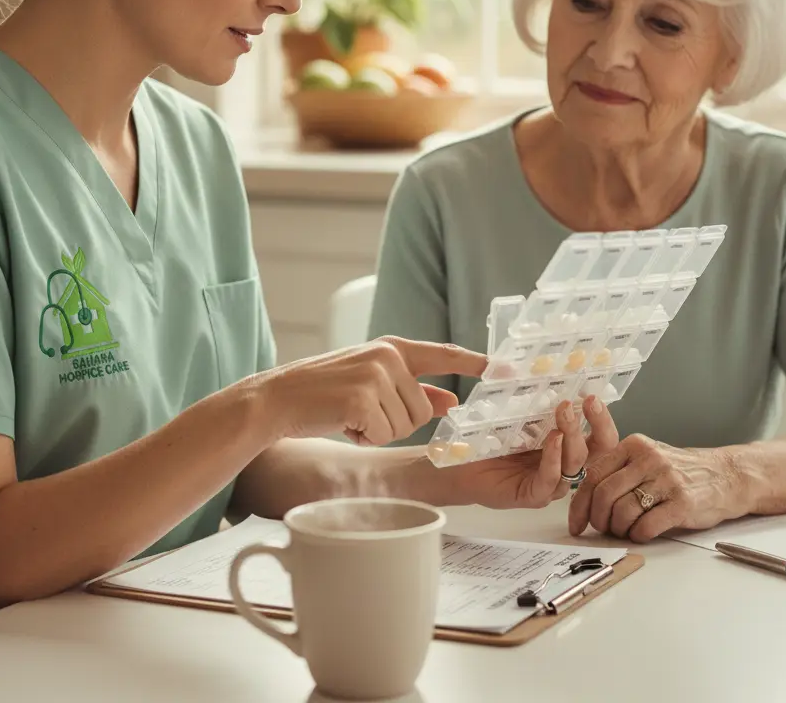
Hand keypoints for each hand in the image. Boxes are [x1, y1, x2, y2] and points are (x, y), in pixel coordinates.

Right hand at [261, 336, 485, 445]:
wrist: (280, 397)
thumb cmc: (326, 391)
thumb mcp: (373, 381)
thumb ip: (414, 388)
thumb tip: (453, 401)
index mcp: (394, 347)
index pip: (445, 353)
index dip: (477, 362)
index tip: (505, 370)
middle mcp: (388, 356)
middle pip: (424, 409)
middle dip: (397, 421)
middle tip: (364, 413)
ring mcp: (376, 375)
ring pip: (405, 425)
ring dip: (379, 430)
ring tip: (351, 415)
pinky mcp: (362, 398)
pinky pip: (383, 435)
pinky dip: (364, 438)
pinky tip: (343, 423)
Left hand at [428, 396, 619, 509]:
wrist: (458, 465)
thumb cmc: (488, 438)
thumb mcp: (516, 412)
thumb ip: (533, 399)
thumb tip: (544, 367)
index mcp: (565, 444)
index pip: (598, 434)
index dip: (601, 415)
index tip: (595, 392)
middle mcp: (564, 464)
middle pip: (598, 451)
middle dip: (599, 425)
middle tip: (587, 401)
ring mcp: (550, 482)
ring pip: (576, 465)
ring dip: (573, 437)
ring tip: (563, 413)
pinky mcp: (531, 495)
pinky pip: (550, 481)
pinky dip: (553, 459)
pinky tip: (552, 440)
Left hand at [567, 434, 747, 541]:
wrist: (725, 476)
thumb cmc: (680, 471)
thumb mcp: (646, 459)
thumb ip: (618, 471)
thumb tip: (584, 500)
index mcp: (633, 445)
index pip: (593, 475)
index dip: (579, 504)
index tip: (576, 523)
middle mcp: (647, 459)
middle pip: (604, 494)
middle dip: (598, 519)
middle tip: (603, 529)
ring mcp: (666, 480)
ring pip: (623, 511)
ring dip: (618, 529)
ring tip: (625, 530)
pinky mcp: (682, 502)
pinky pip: (647, 525)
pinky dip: (638, 535)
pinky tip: (642, 533)